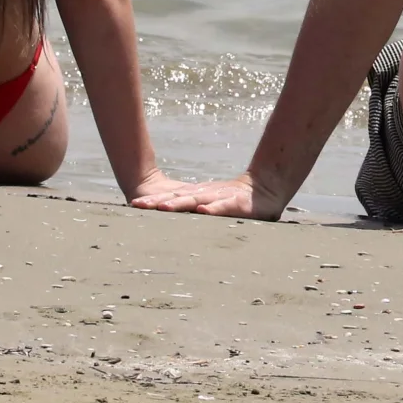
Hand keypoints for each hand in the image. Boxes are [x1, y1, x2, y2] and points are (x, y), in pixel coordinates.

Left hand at [132, 172, 286, 219]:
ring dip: (180, 204)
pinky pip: (224, 206)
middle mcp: (206, 195)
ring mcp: (221, 198)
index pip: (172, 199)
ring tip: (163, 207)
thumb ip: (198, 210)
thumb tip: (178, 218)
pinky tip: (202, 210)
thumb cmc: (239, 199)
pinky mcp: (237, 203)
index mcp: (198, 196)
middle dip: (157, 202)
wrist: (267, 184)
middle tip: (138, 205)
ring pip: (196, 200)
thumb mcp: (213, 204)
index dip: (153, 201)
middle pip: (178, 199)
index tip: (134, 205)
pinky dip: (213, 208)